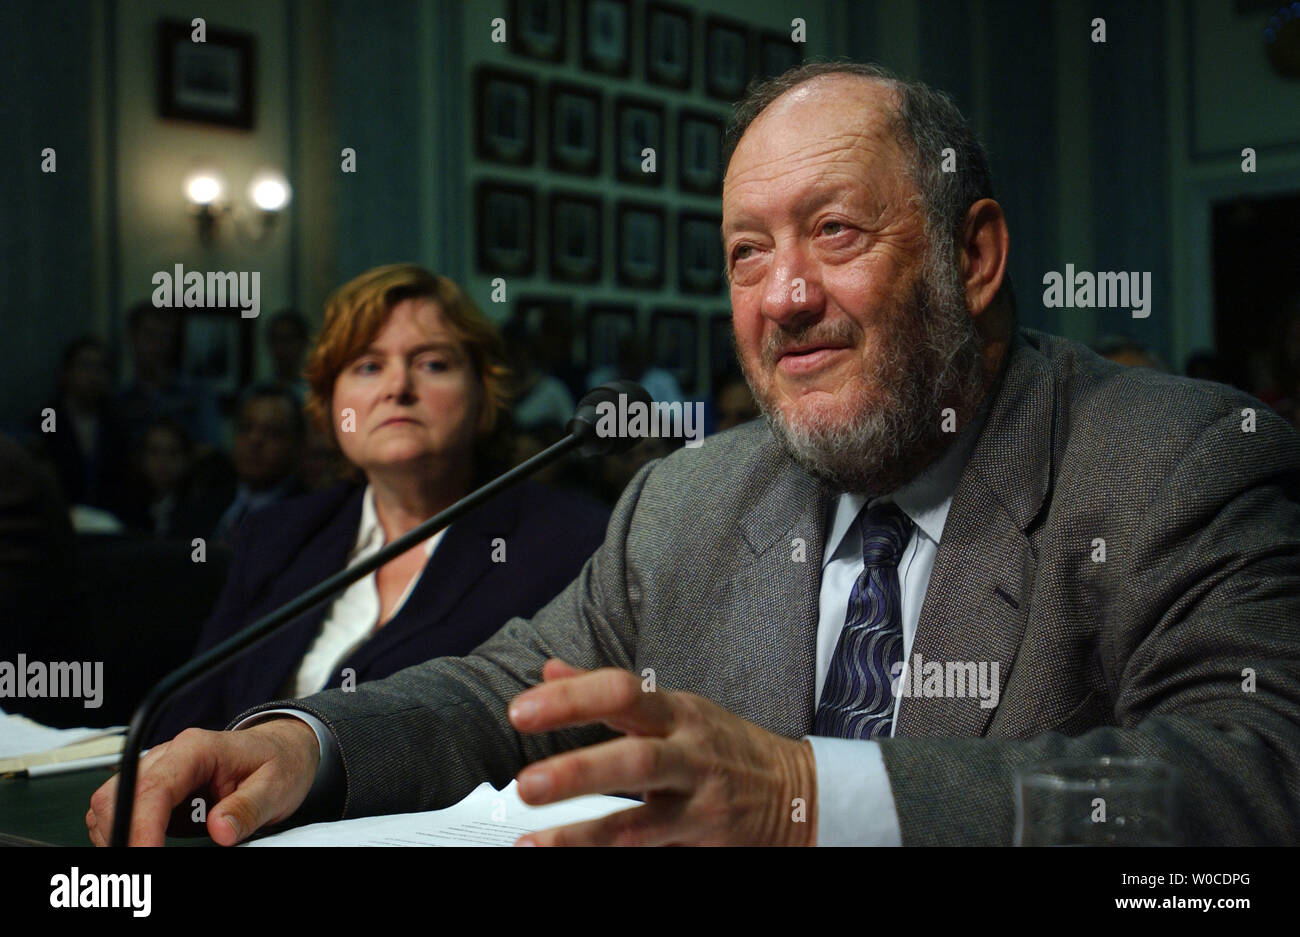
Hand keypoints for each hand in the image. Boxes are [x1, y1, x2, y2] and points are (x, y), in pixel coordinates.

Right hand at [86, 718, 319, 845]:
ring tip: (145, 854)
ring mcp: (158, 771)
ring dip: (119, 835)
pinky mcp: (156, 790)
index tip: (145, 857)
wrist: (281, 751)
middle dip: (122, 834)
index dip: (142, 827)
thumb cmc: (278, 764)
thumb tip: (219, 830)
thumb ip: (247, 808)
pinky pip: (122, 811)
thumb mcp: (275, 787)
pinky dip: (124, 832)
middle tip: (141, 870)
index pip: (154, 788)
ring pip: (110, 804)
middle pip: (117, 795)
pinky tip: (145, 847)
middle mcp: (168, 756)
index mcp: (196, 749)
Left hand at [507, 660, 817, 845]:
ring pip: (641, 823)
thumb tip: (550, 672)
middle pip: (634, 760)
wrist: (796, 795)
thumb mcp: (675, 709)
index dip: (570, 700)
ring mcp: (698, 806)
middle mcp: (689, 757)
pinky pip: (653, 852)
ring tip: (532, 842)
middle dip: (578, 772)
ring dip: (583, 834)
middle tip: (525, 784)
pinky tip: (568, 859)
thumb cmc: (723, 746)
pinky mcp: (702, 844)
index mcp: (677, 714)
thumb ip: (610, 695)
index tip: (519, 711)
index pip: (621, 694)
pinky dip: (609, 856)